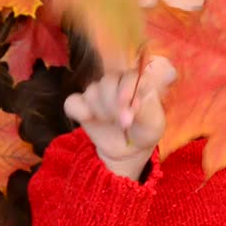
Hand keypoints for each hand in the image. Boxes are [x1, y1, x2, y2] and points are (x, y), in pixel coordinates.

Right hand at [64, 55, 175, 179]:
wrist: (129, 149)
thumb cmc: (144, 131)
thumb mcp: (153, 124)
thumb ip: (147, 110)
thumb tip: (135, 102)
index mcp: (136, 81)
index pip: (129, 76)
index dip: (127, 90)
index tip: (128, 111)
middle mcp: (115, 81)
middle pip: (107, 82)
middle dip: (114, 105)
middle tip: (123, 123)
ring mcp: (96, 92)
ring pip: (91, 92)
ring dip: (101, 112)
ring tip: (111, 122)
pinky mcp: (81, 104)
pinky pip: (72, 102)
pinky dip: (78, 111)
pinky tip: (88, 119)